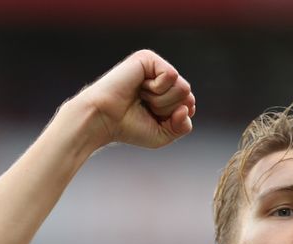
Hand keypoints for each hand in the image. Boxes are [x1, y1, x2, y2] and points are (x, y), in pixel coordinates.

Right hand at [70, 49, 195, 149]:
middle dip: (168, 109)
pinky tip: (139, 88)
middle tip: (144, 107)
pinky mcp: (147, 58)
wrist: (102, 120)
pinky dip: (156, 89)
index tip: (152, 118)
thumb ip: (183, 126)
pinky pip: (171, 75)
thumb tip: (188, 106)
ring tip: (141, 97)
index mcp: (166, 93)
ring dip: (161, 101)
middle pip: (188, 95)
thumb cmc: (128, 128)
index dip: (175, 118)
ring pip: (183, 86)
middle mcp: (162, 77)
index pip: (190, 104)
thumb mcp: (163, 135)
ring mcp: (155, 66)